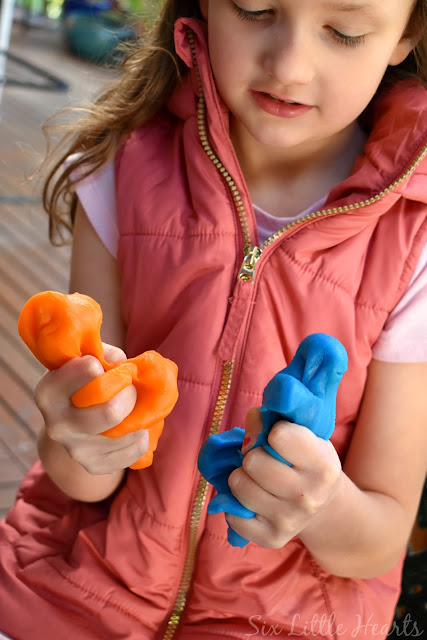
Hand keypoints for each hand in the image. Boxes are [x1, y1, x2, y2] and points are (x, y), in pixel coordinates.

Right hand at [34, 343, 148, 474]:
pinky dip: (142, 436)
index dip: (101, 366)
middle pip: (111, 412)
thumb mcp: (87, 361)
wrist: (69, 427)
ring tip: (133, 408)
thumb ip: (107, 357)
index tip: (101, 366)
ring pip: (128, 432)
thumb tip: (131, 369)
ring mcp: (75, 450)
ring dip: (139, 417)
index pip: (87, 371)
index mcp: (49, 392)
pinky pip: (136, 449)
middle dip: (130, 395)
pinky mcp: (94, 466)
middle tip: (130, 389)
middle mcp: (57, 425)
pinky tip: (132, 428)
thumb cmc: (84, 383)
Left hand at [226, 409, 341, 548]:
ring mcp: (290, 520)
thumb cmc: (308, 461)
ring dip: (241, 476)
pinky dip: (234, 503)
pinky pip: (232, 514)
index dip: (273, 431)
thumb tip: (253, 420)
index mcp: (323, 466)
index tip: (279, 437)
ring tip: (256, 478)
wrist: (324, 506)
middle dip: (253, 455)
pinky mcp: (272, 538)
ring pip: (238, 484)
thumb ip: (278, 421)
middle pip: (253, 462)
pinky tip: (251, 498)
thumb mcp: (305, 435)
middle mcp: (308, 496)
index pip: (278, 435)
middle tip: (262, 459)